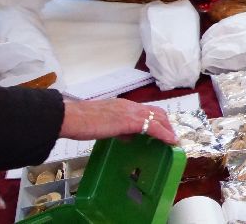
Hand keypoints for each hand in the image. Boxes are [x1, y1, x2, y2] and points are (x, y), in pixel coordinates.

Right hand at [60, 99, 175, 144]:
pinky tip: (170, 141)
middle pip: (156, 112)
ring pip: (158, 117)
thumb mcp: (104, 124)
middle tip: (171, 134)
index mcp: (123, 105)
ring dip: (168, 128)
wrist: (72, 118)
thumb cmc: (82, 122)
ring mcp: (131, 112)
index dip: (156, 118)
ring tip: (173, 139)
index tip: (162, 127)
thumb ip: (118, 128)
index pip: (145, 110)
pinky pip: (154, 127)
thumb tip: (128, 136)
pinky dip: (165, 134)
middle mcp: (130, 106)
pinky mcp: (131, 121)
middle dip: (166, 123)